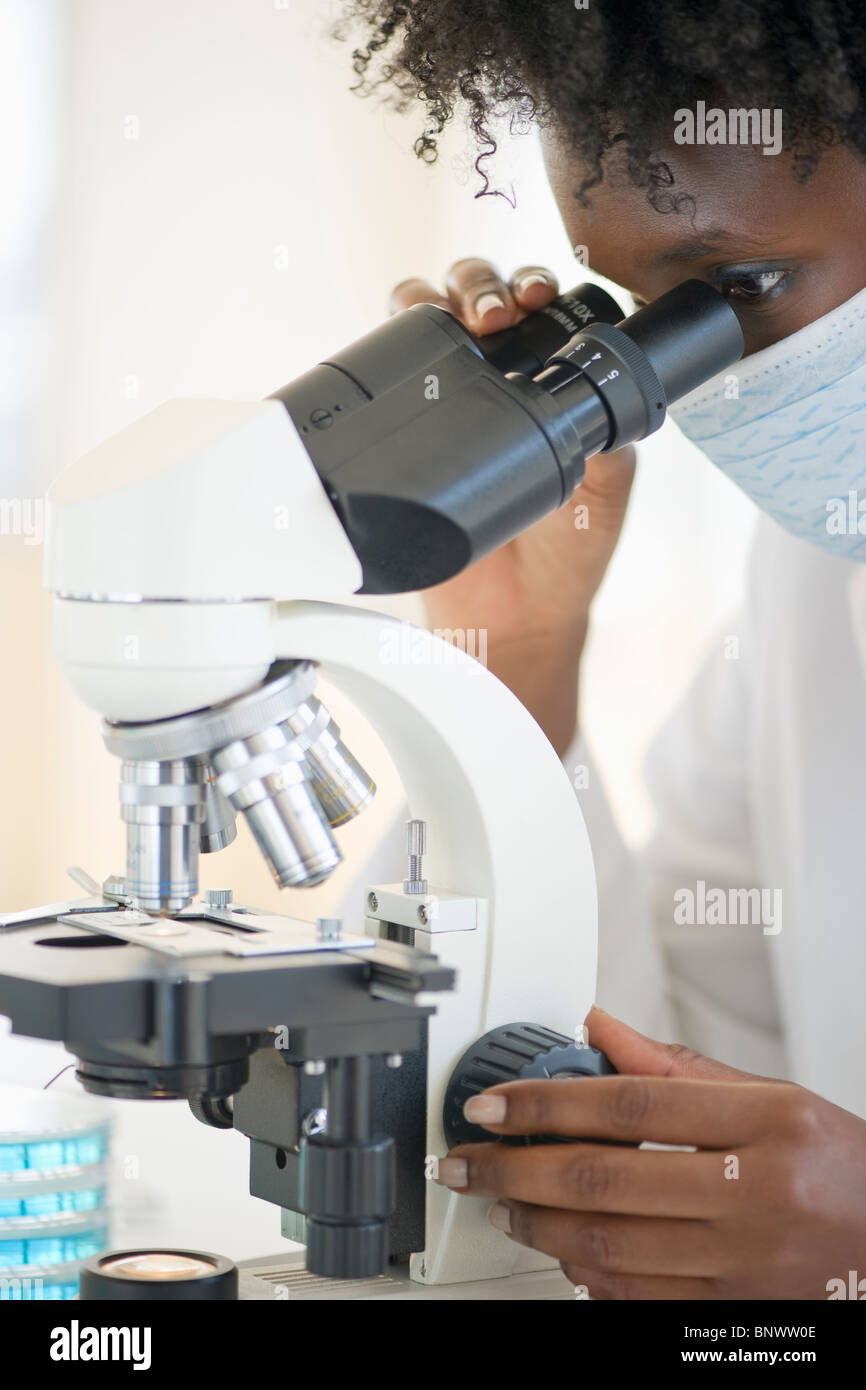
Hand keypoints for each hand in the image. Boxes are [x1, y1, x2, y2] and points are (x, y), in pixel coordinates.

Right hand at [390, 260, 634, 752]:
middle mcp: (500, 376)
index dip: (539, 287)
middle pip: (484, 294)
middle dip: (489, 285)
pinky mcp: (408, 423)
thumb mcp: (608, 488)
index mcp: (555, 380)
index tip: (543, 298)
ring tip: (466, 318)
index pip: (543, 308)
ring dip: (442, 294)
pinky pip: (390, 361)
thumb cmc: (567, 554)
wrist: (512, 614)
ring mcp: (450, 395)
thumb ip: (612, 440)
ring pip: (434, 312)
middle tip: (502, 312)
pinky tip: (409, 325)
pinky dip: (397, 327)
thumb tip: (611, 390)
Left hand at [435, 1007, 865, 1298]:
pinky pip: (639, 1299)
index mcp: (766, 1122)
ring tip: (501, 1201)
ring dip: (539, 1223)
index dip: (548, 1101)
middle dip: (517, 1168)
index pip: (630, 1103)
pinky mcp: (735, 1312)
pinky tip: (560, 1247)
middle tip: (470, 1161)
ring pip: (611, 1246)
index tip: (494, 1106)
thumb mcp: (773, 1095)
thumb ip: (676, 1066)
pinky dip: (587, 1274)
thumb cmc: (839, 1164)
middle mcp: (757, 1192)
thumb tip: (599, 1027)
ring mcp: (746, 1263)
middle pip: (606, 1179)